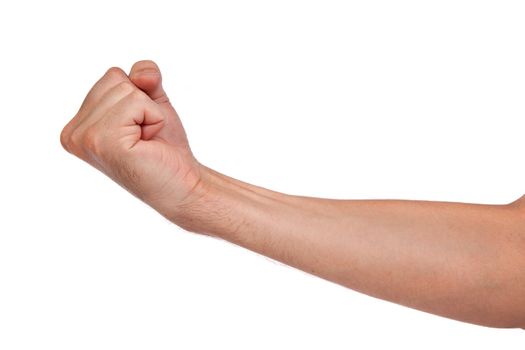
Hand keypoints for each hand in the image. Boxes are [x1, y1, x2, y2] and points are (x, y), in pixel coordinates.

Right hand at [60, 60, 202, 217]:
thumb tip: (140, 75)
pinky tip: (147, 142)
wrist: (182, 182)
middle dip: (143, 103)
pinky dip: (153, 118)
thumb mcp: (152, 102)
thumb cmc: (165, 147)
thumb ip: (143, 76)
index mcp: (77, 124)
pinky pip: (136, 102)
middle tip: (146, 135)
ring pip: (127, 89)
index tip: (139, 128)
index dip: (138, 97)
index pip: (111, 76)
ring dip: (149, 113)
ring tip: (146, 140)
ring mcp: (85, 138)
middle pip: (116, 79)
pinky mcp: (103, 141)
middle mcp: (73, 133)